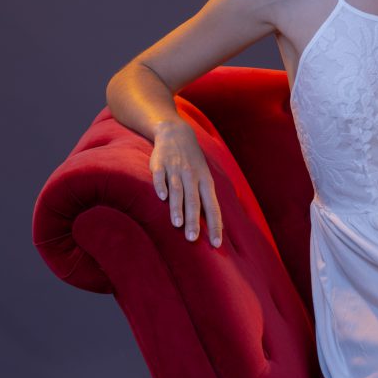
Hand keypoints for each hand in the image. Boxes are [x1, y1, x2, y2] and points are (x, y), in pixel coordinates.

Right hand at [148, 121, 223, 247]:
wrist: (176, 133)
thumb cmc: (193, 164)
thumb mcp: (204, 179)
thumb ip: (207, 201)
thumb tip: (218, 227)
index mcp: (206, 182)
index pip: (213, 207)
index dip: (215, 225)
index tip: (216, 244)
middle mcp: (192, 176)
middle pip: (194, 200)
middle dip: (194, 220)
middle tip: (192, 238)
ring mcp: (176, 169)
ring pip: (178, 190)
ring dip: (177, 207)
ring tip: (177, 224)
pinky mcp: (160, 164)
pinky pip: (160, 176)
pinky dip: (161, 186)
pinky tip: (161, 198)